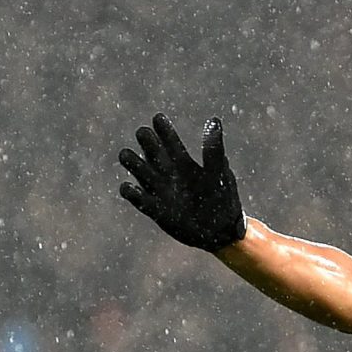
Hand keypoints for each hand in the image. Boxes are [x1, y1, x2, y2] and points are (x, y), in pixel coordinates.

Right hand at [118, 114, 246, 251]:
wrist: (221, 232)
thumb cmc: (223, 200)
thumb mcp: (219, 174)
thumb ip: (213, 150)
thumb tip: (214, 121)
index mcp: (183, 160)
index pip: (166, 137)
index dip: (161, 126)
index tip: (159, 119)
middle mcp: (167, 171)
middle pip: (147, 146)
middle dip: (145, 139)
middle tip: (150, 142)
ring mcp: (158, 188)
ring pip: (134, 165)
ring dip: (131, 161)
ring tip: (138, 162)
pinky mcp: (152, 207)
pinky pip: (131, 194)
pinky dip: (128, 190)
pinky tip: (134, 189)